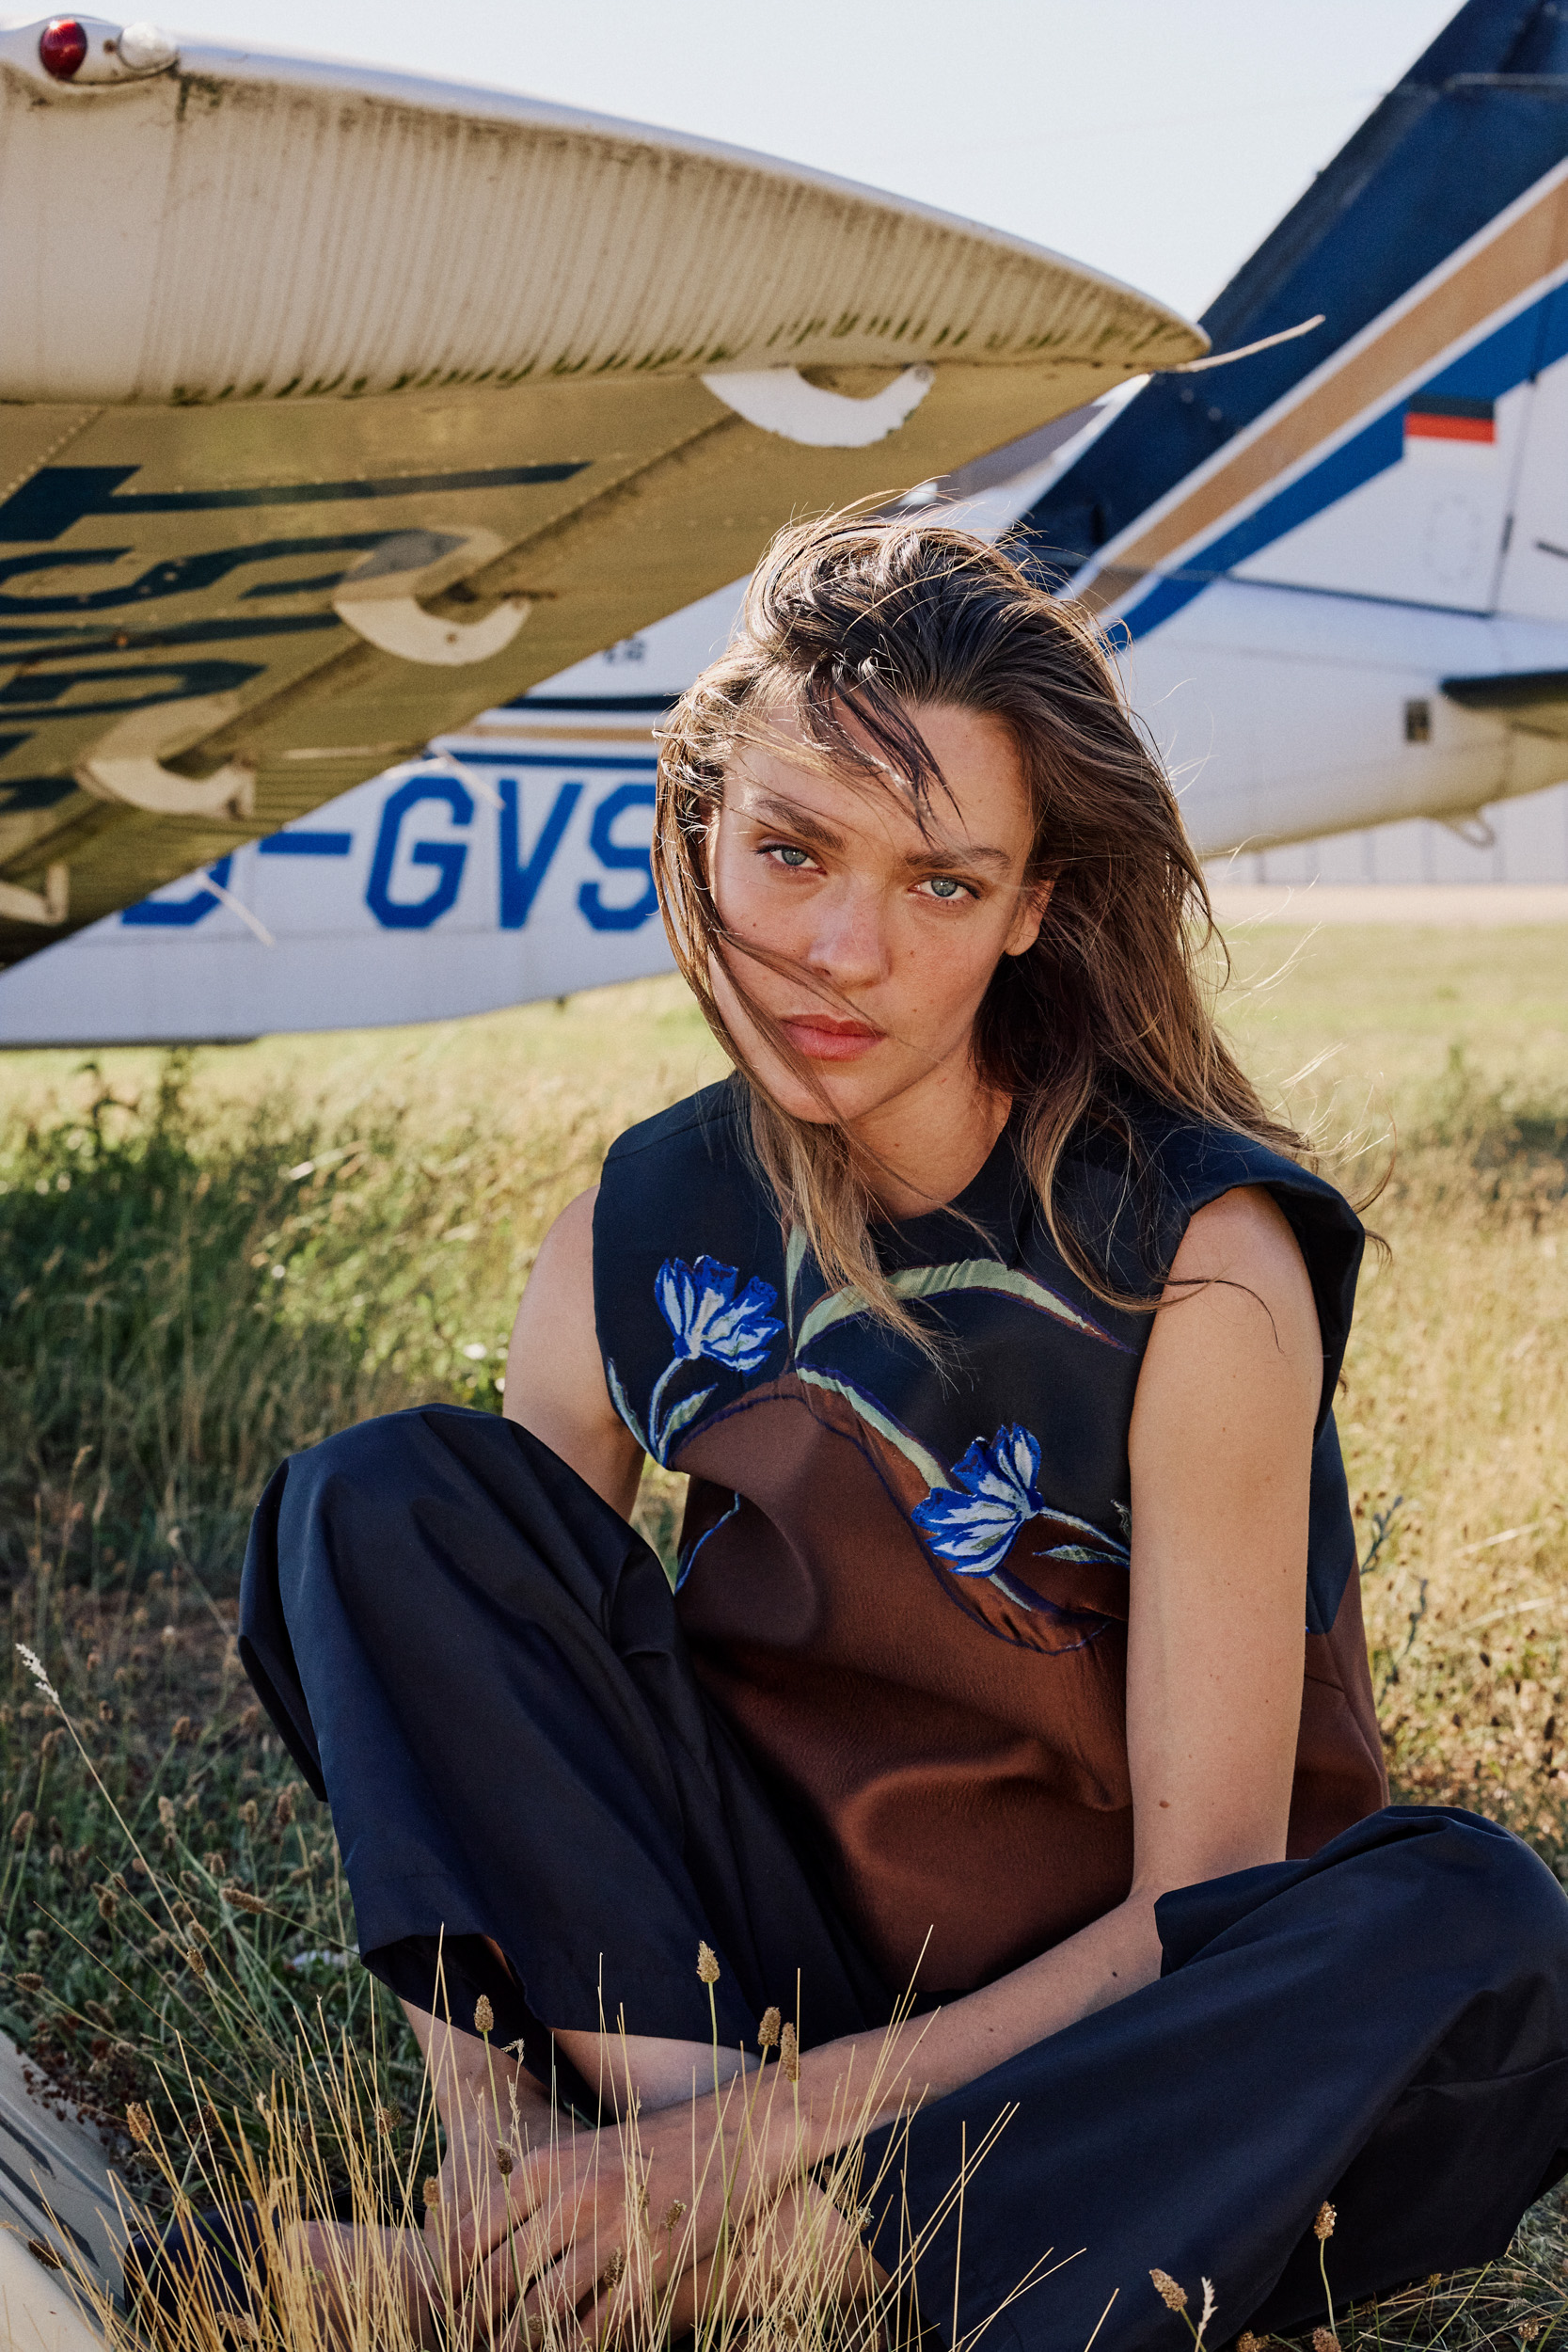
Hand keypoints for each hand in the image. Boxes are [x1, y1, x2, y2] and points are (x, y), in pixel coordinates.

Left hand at [435, 2063, 831, 2343]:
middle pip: (499, 2280)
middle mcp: (569, 2196)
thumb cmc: (652, 2147)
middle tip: (469, 2348)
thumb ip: (537, 2193)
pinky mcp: (650, 2265)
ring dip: (516, 2348)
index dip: (452, 2288)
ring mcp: (611, 2232)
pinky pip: (595, 2328)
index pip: (471, 2237)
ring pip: (542, 2311)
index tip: (448, 2316)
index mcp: (544, 2166)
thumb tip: (487, 2247)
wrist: (735, 2133)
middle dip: (477, 2327)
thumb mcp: (585, 2153)